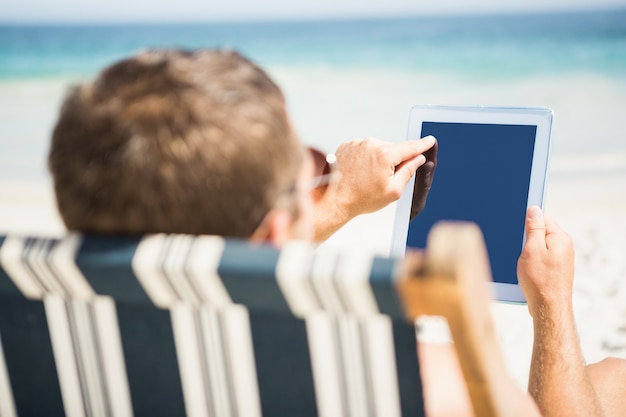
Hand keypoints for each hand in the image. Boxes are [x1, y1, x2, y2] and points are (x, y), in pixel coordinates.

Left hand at [311, 136, 435, 240]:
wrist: (335, 201)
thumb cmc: (363, 199)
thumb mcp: (393, 190)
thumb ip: (408, 171)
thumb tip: (418, 158)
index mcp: (384, 154)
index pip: (410, 147)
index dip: (422, 145)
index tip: (430, 140)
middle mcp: (370, 144)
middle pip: (393, 148)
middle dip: (395, 160)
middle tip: (386, 178)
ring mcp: (357, 143)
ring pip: (378, 148)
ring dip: (379, 159)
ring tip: (369, 178)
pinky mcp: (347, 145)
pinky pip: (364, 149)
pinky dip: (366, 158)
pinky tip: (360, 172)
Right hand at [517, 206, 574, 316]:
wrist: (548, 308)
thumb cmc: (539, 281)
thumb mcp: (531, 249)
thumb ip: (534, 228)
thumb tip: (534, 210)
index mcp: (560, 238)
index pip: (542, 218)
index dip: (527, 221)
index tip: (517, 229)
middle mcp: (564, 246)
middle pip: (541, 232)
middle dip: (527, 237)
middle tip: (519, 249)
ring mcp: (561, 258)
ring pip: (539, 246)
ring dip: (528, 251)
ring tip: (523, 263)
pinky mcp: (556, 269)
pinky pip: (541, 257)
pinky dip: (531, 261)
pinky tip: (527, 271)